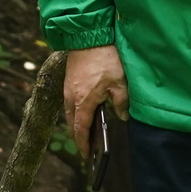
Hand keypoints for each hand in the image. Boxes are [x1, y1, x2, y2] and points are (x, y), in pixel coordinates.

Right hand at [63, 45, 129, 160]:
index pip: (80, 129)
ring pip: (69, 112)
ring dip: (76, 123)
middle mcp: (71, 97)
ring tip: (87, 130)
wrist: (88, 35)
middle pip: (72, 123)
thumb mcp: (120, 82)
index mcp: (83, 101)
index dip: (83, 144)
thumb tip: (122, 116)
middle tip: (87, 146)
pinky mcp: (68, 80)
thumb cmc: (105, 57)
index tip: (86, 155)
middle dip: (78, 136)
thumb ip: (122, 102)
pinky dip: (75, 111)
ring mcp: (67, 88)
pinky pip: (69, 102)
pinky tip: (85, 110)